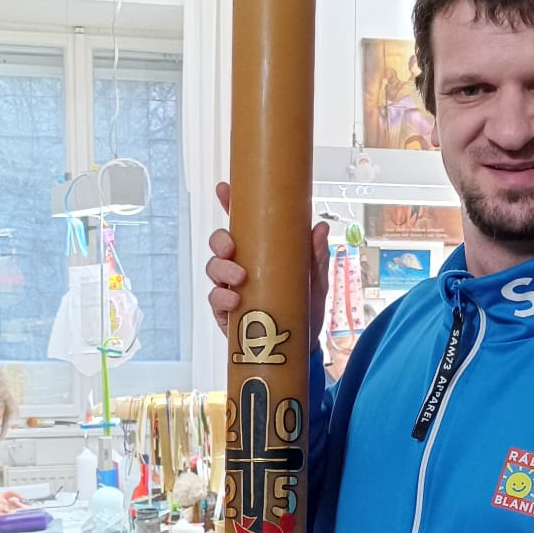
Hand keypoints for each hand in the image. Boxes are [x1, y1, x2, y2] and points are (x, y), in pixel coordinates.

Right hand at [207, 179, 330, 342]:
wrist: (303, 343)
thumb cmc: (306, 305)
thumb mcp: (315, 279)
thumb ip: (315, 255)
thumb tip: (321, 228)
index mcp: (259, 251)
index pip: (240, 223)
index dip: (228, 204)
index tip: (223, 188)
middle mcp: (241, 265)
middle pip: (219, 244)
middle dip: (220, 241)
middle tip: (231, 248)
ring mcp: (230, 288)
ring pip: (213, 269)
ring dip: (221, 269)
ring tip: (239, 278)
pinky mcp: (226, 312)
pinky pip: (214, 299)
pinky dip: (221, 298)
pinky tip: (234, 300)